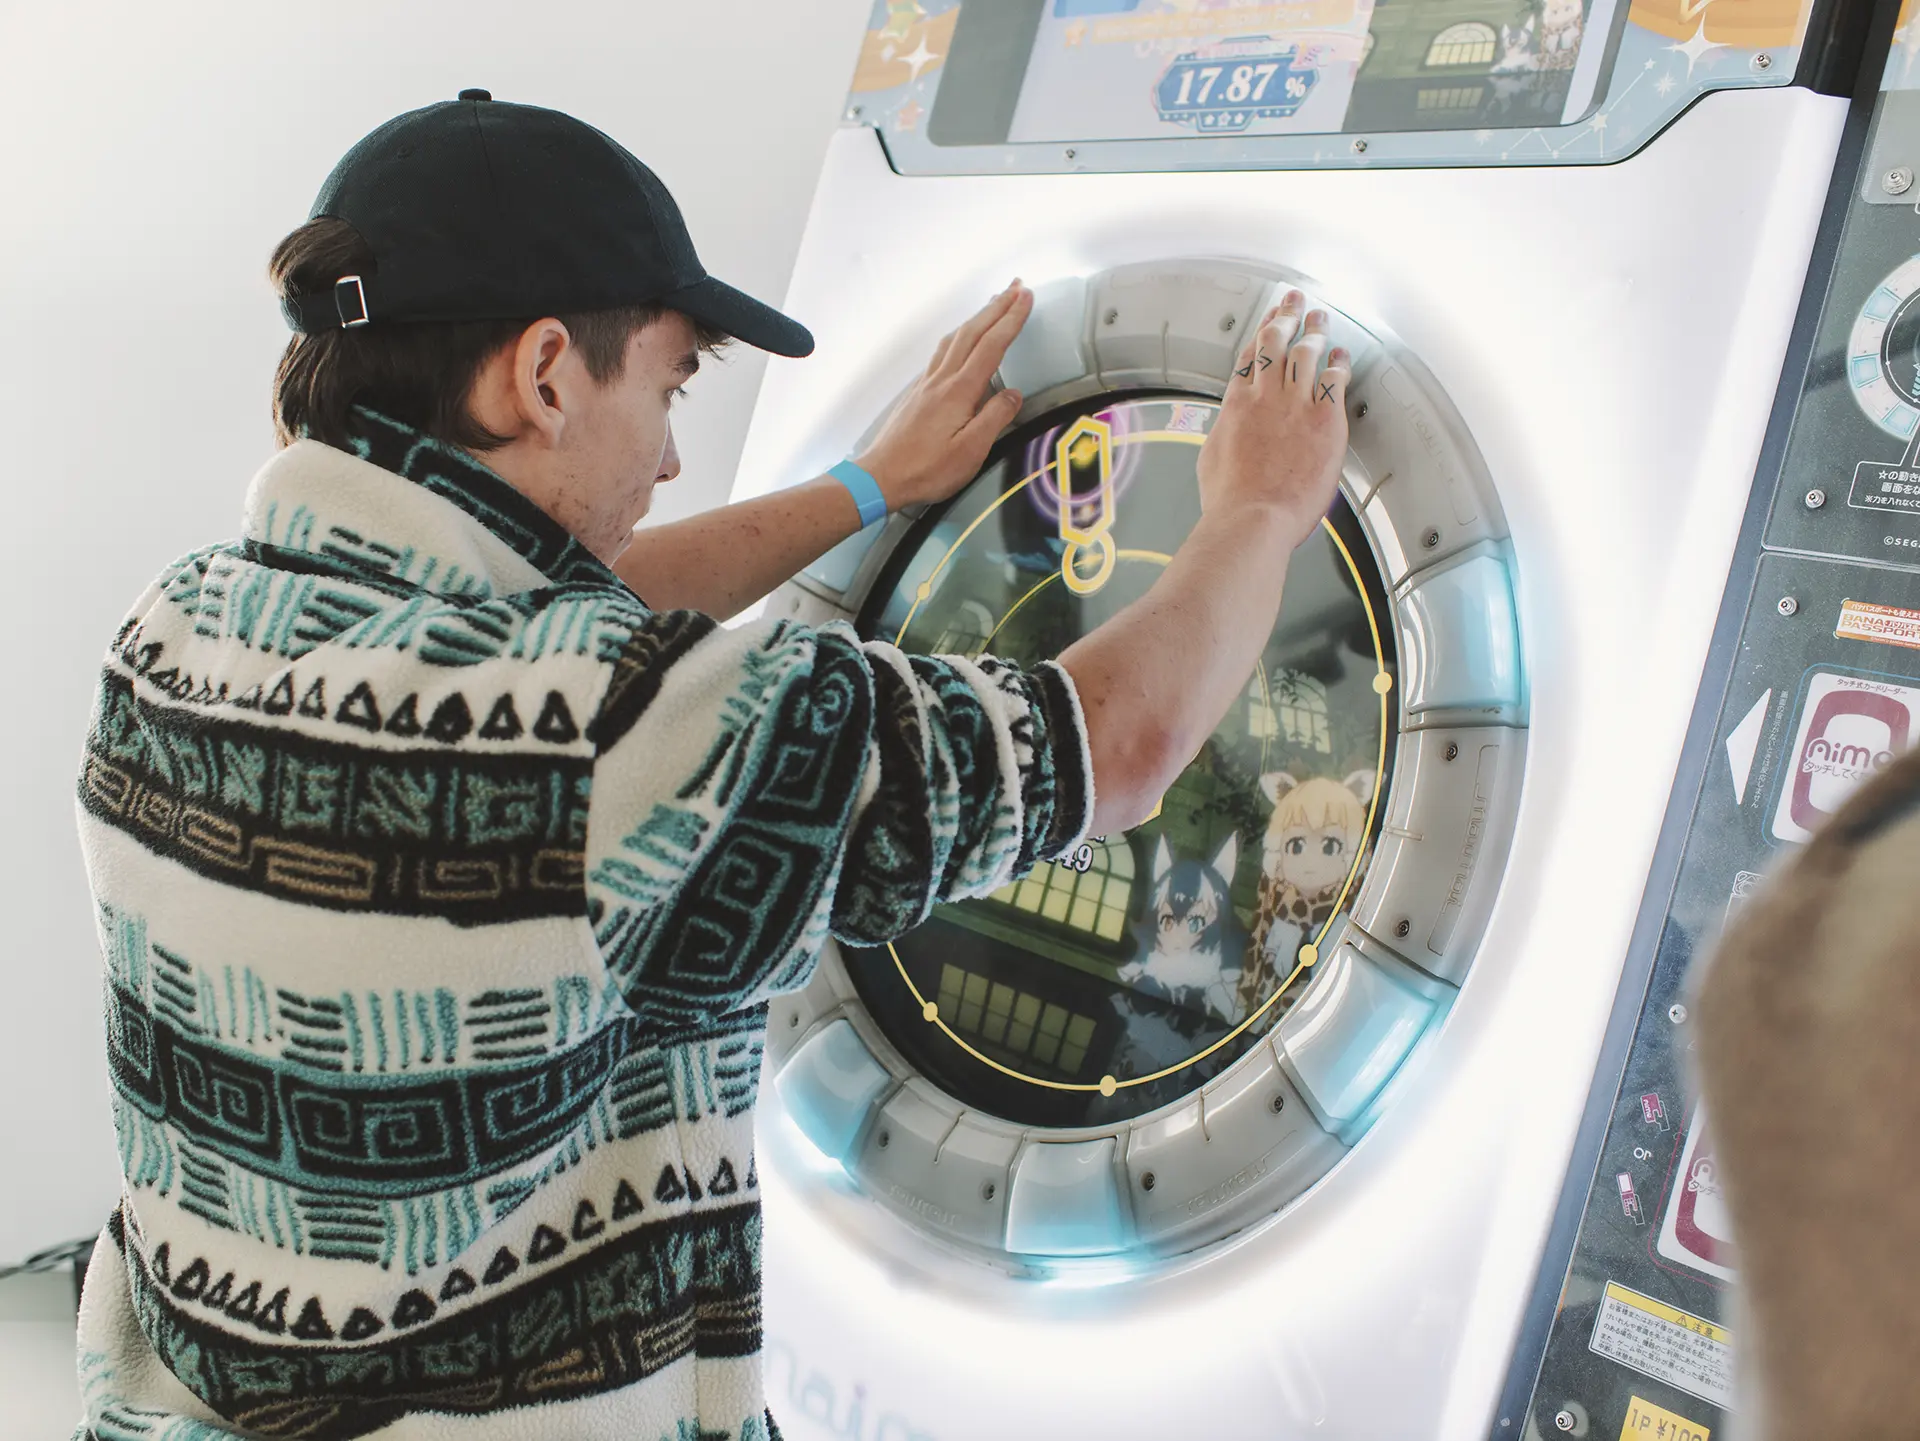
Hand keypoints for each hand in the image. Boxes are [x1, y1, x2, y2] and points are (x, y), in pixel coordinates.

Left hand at [855, 282, 1031, 510]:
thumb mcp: (971, 451)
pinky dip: (958, 336)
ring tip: (993, 303)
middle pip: (972, 332)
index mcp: (959, 391)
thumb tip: (1013, 394)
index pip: (991, 346)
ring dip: (976, 317)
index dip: (1011, 319)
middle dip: (996, 307)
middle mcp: (942, 379)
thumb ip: (995, 418)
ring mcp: (927, 384)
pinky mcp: (918, 393)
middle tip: (1017, 286)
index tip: (1026, 297)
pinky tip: (960, 339)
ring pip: (954, 338)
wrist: (880, 477)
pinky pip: (941, 352)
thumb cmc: (926, 469)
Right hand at [1195, 290, 1350, 549]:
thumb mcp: (1212, 459)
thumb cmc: (1231, 501)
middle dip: (1286, 316)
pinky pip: (1335, 380)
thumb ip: (1226, 434)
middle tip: (1294, 301)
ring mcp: (1295, 404)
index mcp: (1236, 406)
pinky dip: (1340, 364)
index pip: (1250, 358)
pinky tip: (1343, 356)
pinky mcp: (1324, 419)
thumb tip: (1231, 430)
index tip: (1268, 320)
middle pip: (1276, 343)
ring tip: (1320, 317)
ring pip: (1306, 353)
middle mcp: (1264, 396)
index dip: (1261, 333)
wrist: (1253, 517)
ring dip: (1314, 330)